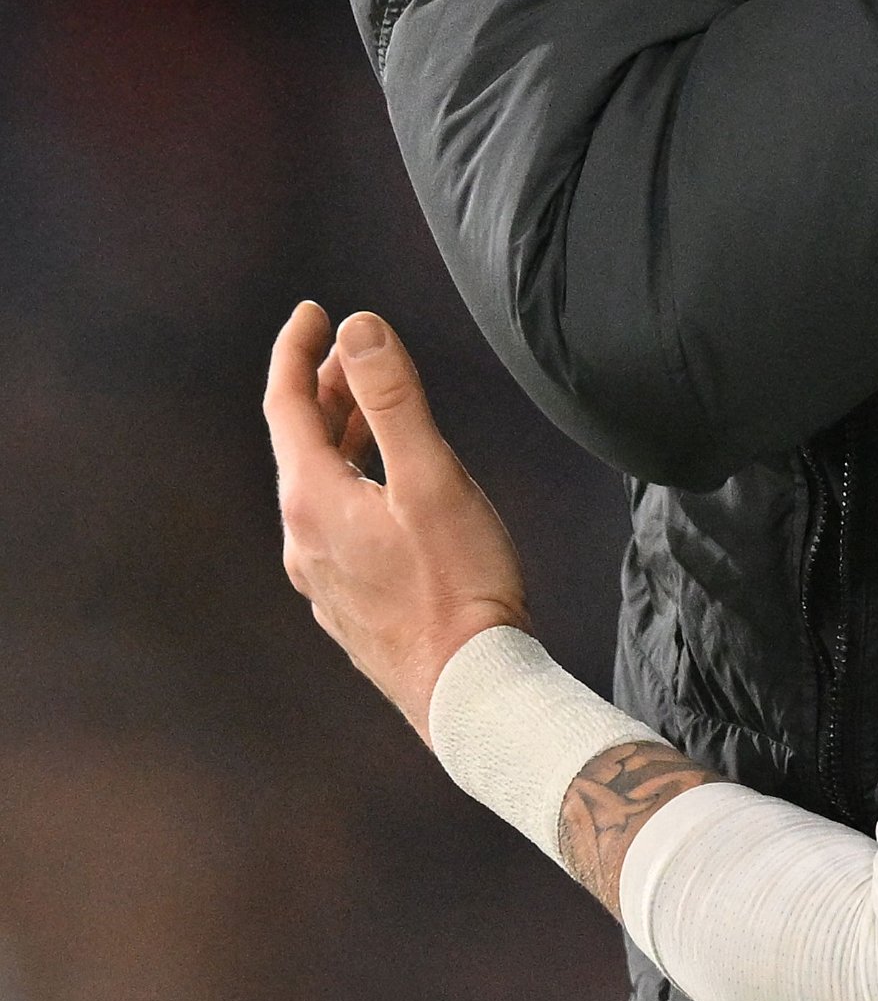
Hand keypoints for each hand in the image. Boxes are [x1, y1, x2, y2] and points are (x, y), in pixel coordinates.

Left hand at [266, 303, 528, 738]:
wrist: (468, 689)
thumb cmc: (460, 583)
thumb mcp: (432, 478)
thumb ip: (394, 399)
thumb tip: (359, 328)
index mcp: (313, 501)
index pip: (285, 406)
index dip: (296, 351)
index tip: (314, 311)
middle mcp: (302, 539)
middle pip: (299, 447)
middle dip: (322, 389)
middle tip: (350, 348)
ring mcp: (321, 577)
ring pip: (319, 488)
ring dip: (340, 438)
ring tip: (370, 407)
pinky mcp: (348, 605)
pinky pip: (336, 526)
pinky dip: (353, 484)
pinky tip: (387, 492)